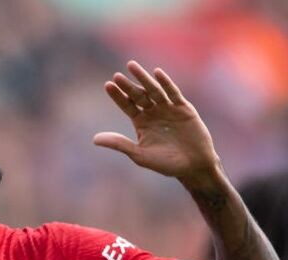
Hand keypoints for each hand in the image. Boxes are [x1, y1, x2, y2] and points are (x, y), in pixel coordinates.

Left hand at [94, 61, 219, 181]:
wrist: (193, 166)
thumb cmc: (165, 164)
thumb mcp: (139, 154)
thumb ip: (119, 144)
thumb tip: (94, 139)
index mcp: (141, 122)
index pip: (127, 105)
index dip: (117, 96)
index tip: (107, 85)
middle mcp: (153, 112)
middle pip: (138, 95)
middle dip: (128, 85)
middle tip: (117, 75)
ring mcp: (168, 108)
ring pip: (153, 90)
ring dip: (143, 78)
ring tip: (131, 66)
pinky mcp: (183, 108)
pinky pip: (173, 93)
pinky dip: (165, 83)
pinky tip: (157, 73)